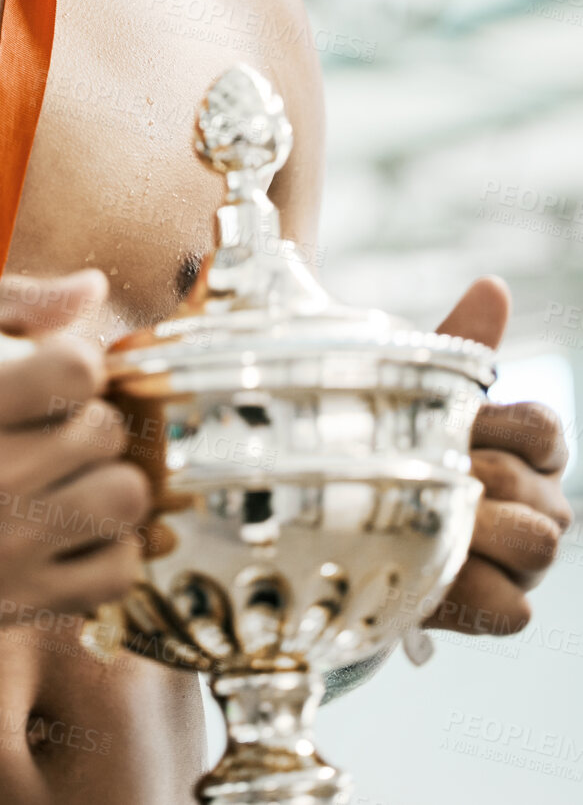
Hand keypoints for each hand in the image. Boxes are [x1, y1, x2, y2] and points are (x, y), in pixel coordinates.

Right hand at [0, 270, 151, 643]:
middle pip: (106, 434)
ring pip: (124, 503)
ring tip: (76, 476)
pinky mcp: (6, 605)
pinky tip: (74, 528)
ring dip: (111, 481)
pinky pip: (112, 575)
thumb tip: (94, 286)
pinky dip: (110, 548)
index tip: (55, 377)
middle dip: (91, 420)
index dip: (81, 364)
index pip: (80, 369)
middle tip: (59, 427)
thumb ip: (6, 304)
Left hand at [424, 277, 572, 636]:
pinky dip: (474, 588)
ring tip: (423, 520)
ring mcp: (526, 558)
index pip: (543, 430)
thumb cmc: (402, 441)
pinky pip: (516, 609)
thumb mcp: (423, 393)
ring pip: (536, 545)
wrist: (351, 512)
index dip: (497, 429)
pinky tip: (430, 568)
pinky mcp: (501, 605)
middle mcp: (540, 501)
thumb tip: (493, 286)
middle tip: (420, 477)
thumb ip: (462, 345)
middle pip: (531, 488)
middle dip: (472, 481)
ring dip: (475, 532)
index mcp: (530, 446)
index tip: (453, 428)